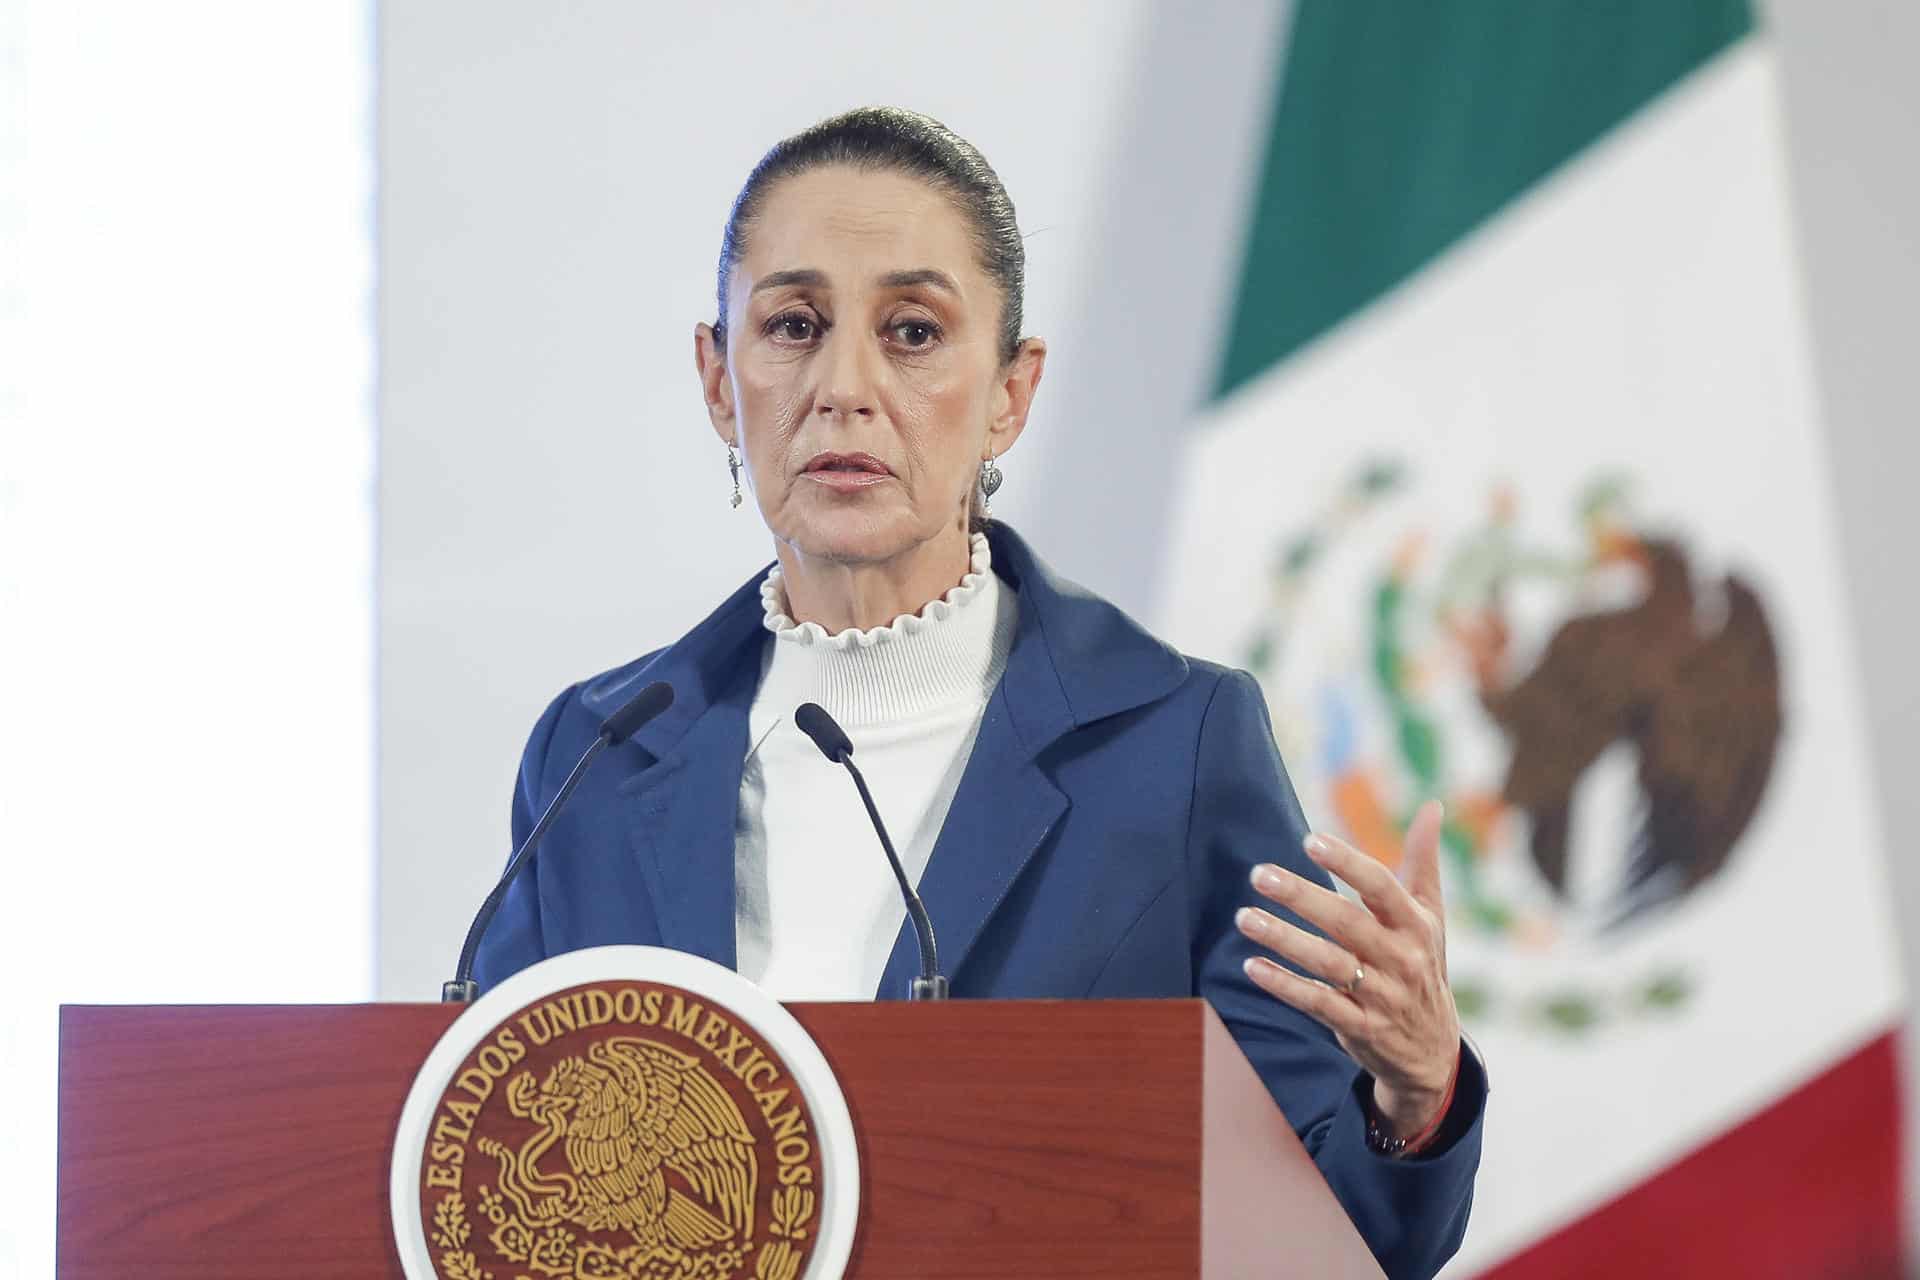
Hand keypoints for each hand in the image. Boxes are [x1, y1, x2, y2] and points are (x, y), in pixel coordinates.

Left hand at [1236, 801, 1460, 1137]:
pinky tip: (1252, 965)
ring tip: (1245, 917)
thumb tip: (1433, 806)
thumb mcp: (1431, 916)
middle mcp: (1401, 959)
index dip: (1347, 863)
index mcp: (1416, 925)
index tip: (1310, 840)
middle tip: (1259, 874)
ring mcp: (1380, 996)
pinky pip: (1317, 1004)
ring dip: (1283, 939)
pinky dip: (1284, 986)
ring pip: (1328, 963)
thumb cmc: (1423, 965)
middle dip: (1301, 897)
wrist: (1432, 1050)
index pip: (1381, 888)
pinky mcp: (1359, 1028)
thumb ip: (1424, 861)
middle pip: (1346, 923)